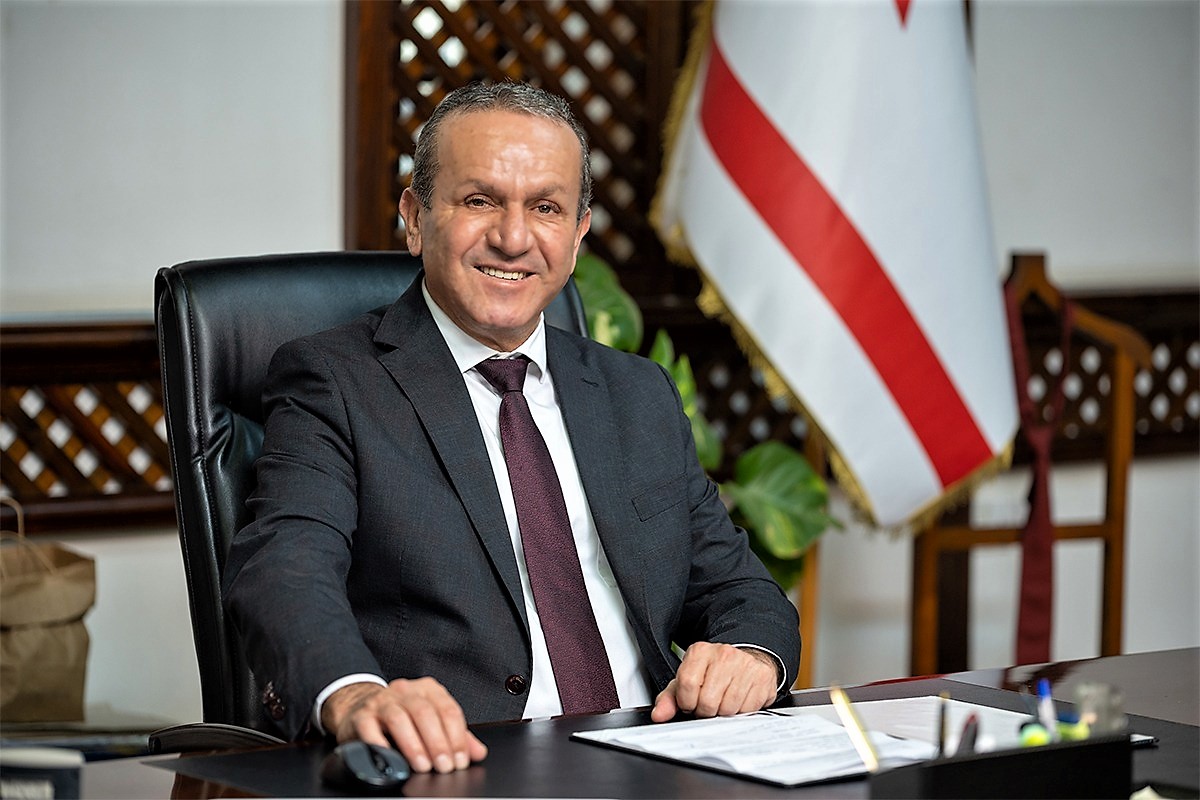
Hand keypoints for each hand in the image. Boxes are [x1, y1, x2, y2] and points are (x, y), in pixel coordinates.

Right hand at [321, 678, 487, 772]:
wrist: (360, 705)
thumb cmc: (402, 714)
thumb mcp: (432, 719)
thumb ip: (456, 735)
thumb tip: (477, 753)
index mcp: (428, 690)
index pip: (448, 709)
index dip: (457, 737)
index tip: (460, 760)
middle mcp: (406, 692)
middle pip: (425, 713)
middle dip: (437, 743)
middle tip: (443, 766)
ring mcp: (382, 702)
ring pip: (399, 718)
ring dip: (413, 745)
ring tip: (422, 765)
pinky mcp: (361, 715)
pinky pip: (369, 728)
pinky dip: (380, 743)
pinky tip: (390, 758)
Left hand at [650, 642, 778, 722]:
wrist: (747, 660)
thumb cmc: (714, 673)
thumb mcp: (687, 681)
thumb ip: (669, 699)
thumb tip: (659, 714)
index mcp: (700, 652)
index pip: (687, 685)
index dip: (687, 702)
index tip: (691, 702)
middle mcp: (723, 654)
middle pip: (707, 701)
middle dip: (706, 710)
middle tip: (709, 703)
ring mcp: (744, 664)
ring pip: (727, 708)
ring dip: (724, 712)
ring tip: (724, 700)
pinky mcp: (762, 677)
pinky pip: (748, 709)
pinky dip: (742, 711)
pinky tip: (739, 699)